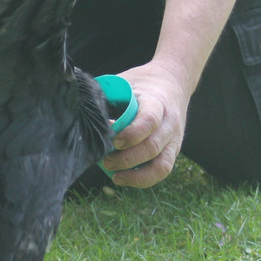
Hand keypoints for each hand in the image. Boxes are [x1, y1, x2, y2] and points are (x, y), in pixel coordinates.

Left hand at [101, 59, 190, 188]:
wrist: (173, 81)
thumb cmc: (143, 83)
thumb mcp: (127, 81)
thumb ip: (109, 96)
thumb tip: (86, 115)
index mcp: (158, 102)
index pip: (149, 121)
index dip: (131, 134)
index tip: (113, 140)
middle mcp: (170, 123)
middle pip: (153, 147)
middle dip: (127, 159)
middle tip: (105, 161)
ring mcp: (174, 139)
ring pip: (161, 165)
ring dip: (137, 175)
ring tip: (115, 176)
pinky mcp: (173, 150)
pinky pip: (162, 170)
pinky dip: (144, 179)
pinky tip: (125, 178)